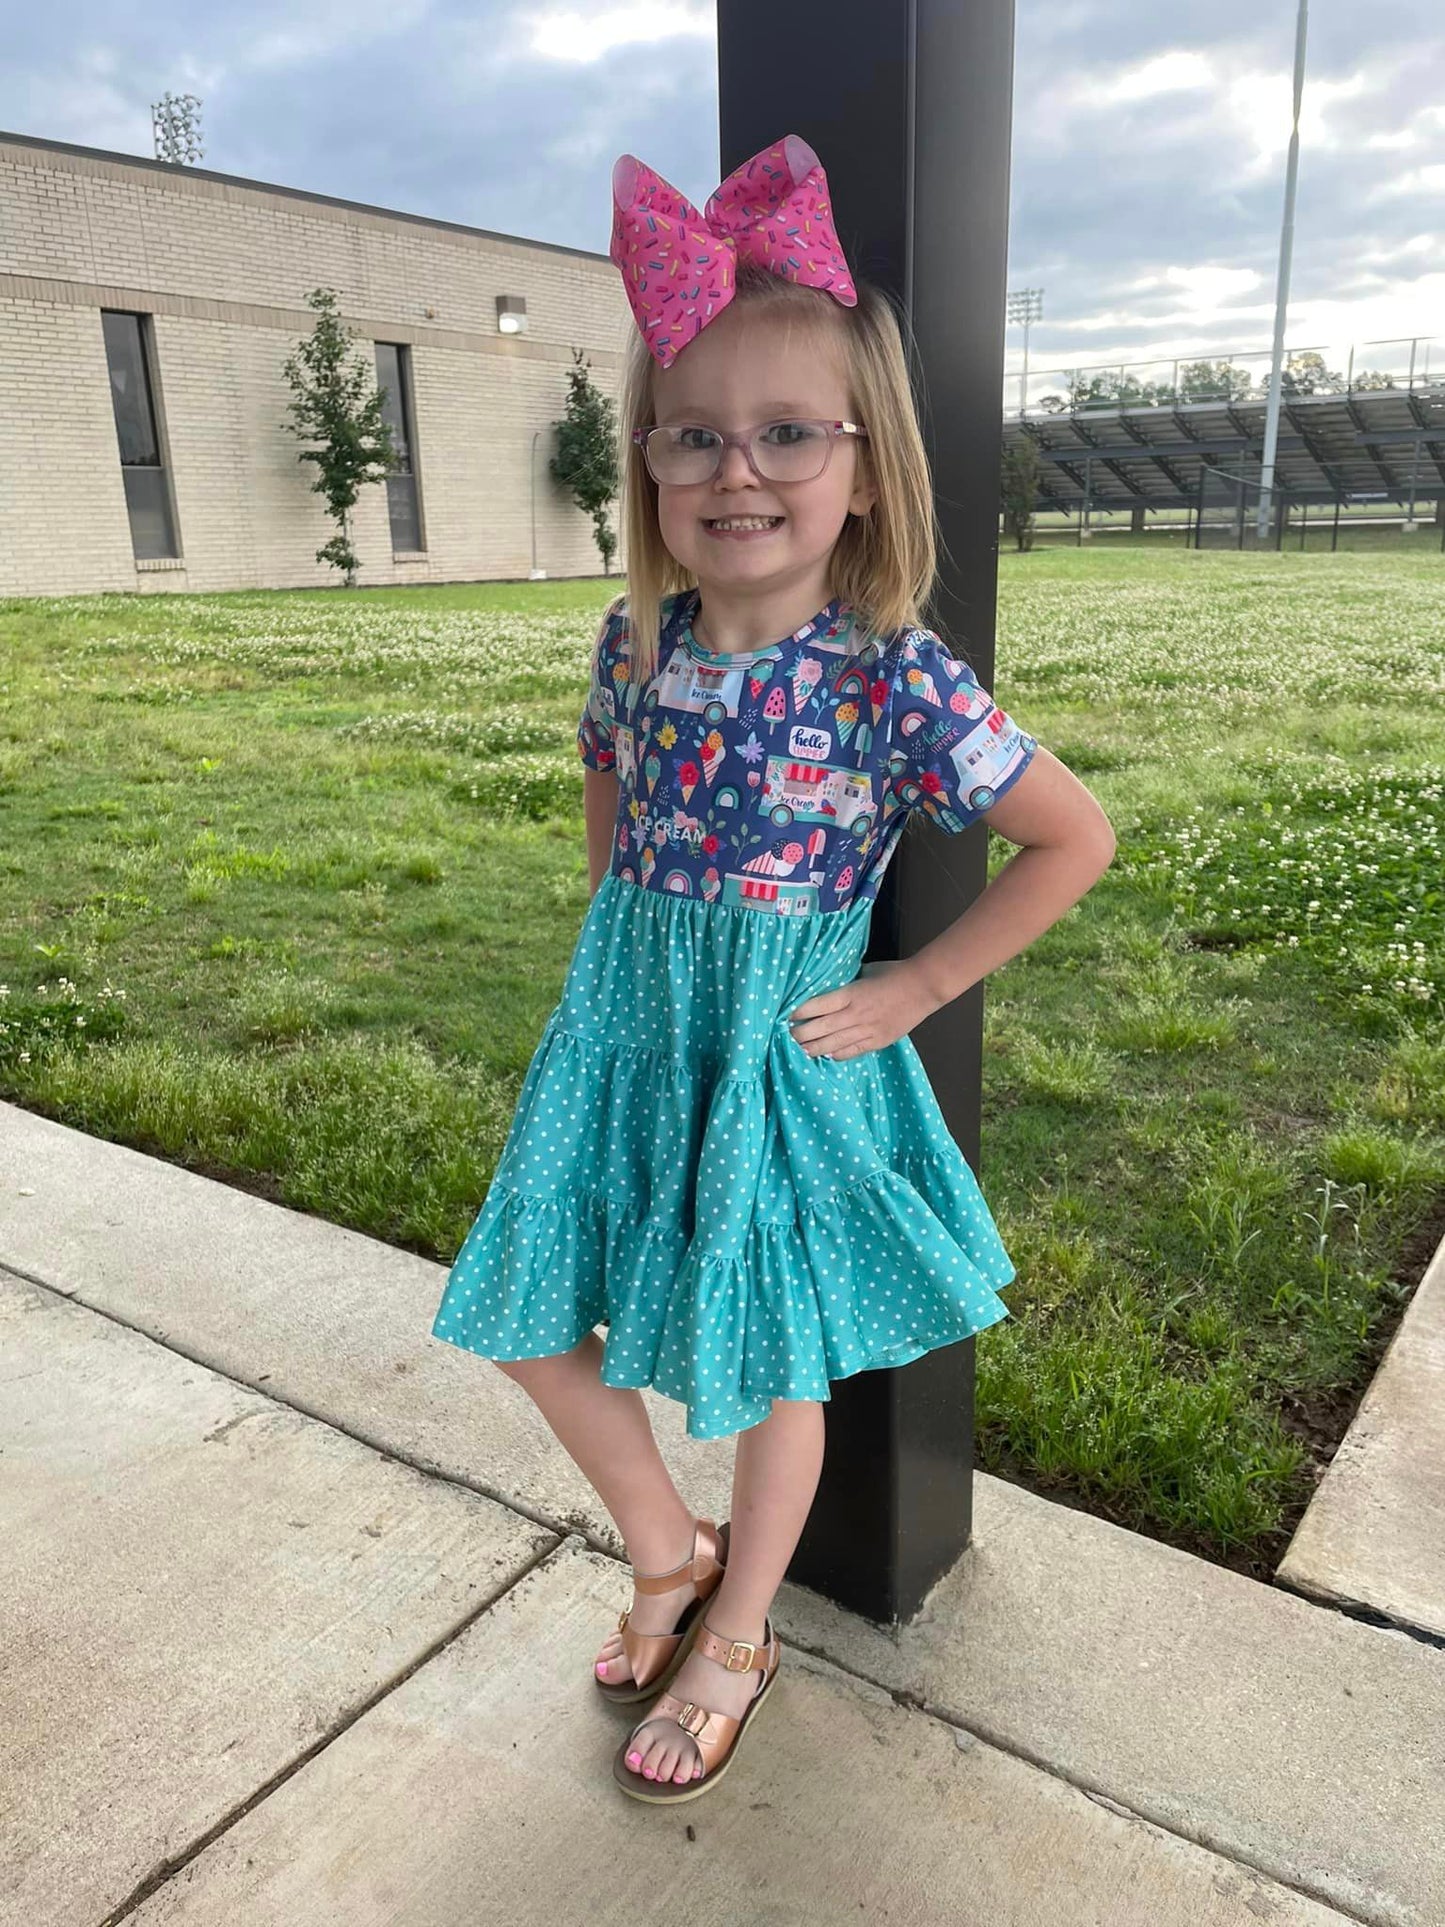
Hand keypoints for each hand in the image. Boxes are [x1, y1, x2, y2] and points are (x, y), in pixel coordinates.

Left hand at [787, 959, 943, 1061]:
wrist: (923, 987)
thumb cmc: (894, 974)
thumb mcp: (865, 971)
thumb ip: (846, 982)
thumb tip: (829, 985)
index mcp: (850, 993)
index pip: (815, 1006)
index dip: (798, 1014)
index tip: (785, 1016)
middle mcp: (855, 1014)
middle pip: (819, 1029)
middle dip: (799, 1035)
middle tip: (785, 1037)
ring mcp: (866, 1030)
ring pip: (832, 1044)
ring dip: (813, 1049)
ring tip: (799, 1051)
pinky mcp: (877, 1041)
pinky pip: (852, 1051)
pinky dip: (836, 1054)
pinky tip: (825, 1055)